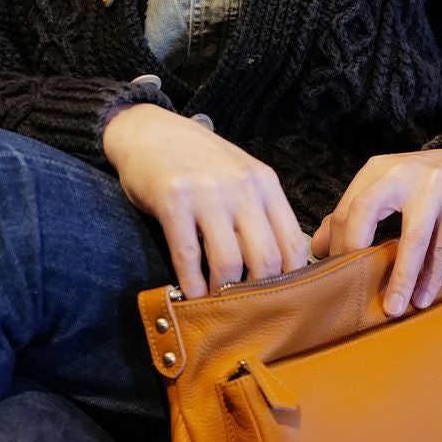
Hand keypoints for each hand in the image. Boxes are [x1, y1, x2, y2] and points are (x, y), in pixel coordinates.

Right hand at [102, 104, 307, 298]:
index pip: (292, 244)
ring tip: (218, 305)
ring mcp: (207, 193)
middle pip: (266, 259)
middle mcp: (242, 187)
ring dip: (223, 293)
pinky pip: (187, 255)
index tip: (278, 301)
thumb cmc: (198, 163)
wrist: (149, 130)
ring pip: (229, 262)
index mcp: (265, 184)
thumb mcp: (241, 178)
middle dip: (258, 294)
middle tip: (248, 311)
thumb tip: (283, 267)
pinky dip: (191, 283)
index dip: (290, 282)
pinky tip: (190, 295)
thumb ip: (262, 213)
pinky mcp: (172, 200)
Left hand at [310, 149, 441, 314]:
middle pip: (366, 211)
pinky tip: (422, 298)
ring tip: (393, 309)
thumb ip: (353, 214)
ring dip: (400, 278)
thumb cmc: (422, 187)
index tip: (335, 276)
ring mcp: (435, 186)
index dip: (338, 245)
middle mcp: (402, 173)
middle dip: (354, 252)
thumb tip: (317, 247)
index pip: (347, 209)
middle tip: (351, 288)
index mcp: (377, 171)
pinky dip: (431, 277)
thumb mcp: (386, 191)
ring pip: (412, 238)